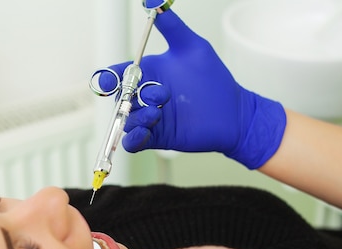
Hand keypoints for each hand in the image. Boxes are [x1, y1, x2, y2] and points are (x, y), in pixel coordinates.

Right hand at [104, 10, 285, 168]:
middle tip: (158, 95)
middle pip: (118, 98)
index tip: (111, 77)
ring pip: (126, 120)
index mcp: (148, 74)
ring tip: (157, 113)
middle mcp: (144, 96)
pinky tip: (144, 132)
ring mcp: (149, 118)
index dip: (109, 77)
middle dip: (130, 96)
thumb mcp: (192, 47)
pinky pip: (133, 142)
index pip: (116, 75)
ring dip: (136, 116)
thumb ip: (171, 26)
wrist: (233, 112)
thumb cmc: (214, 79)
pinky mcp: (156, 138)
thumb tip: (153, 0)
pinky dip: (133, 138)